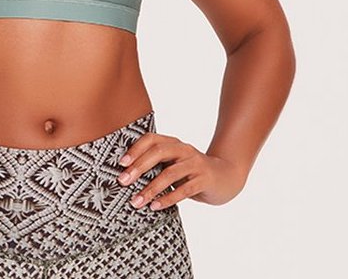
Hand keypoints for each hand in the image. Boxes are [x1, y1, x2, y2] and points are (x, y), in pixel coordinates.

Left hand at [116, 132, 247, 209]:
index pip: (151, 139)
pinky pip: (184, 189)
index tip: (121, 163)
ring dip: (150, 188)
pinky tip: (155, 207)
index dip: (135, 149)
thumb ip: (157, 164)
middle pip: (158, 153)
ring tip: (136, 201)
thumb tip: (126, 175)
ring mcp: (195, 163)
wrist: (226, 177)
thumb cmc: (191, 172)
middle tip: (123, 181)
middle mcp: (183, 149)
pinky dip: (168, 198)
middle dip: (138, 167)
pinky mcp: (204, 179)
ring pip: (169, 173)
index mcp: (173, 143)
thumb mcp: (174, 163)